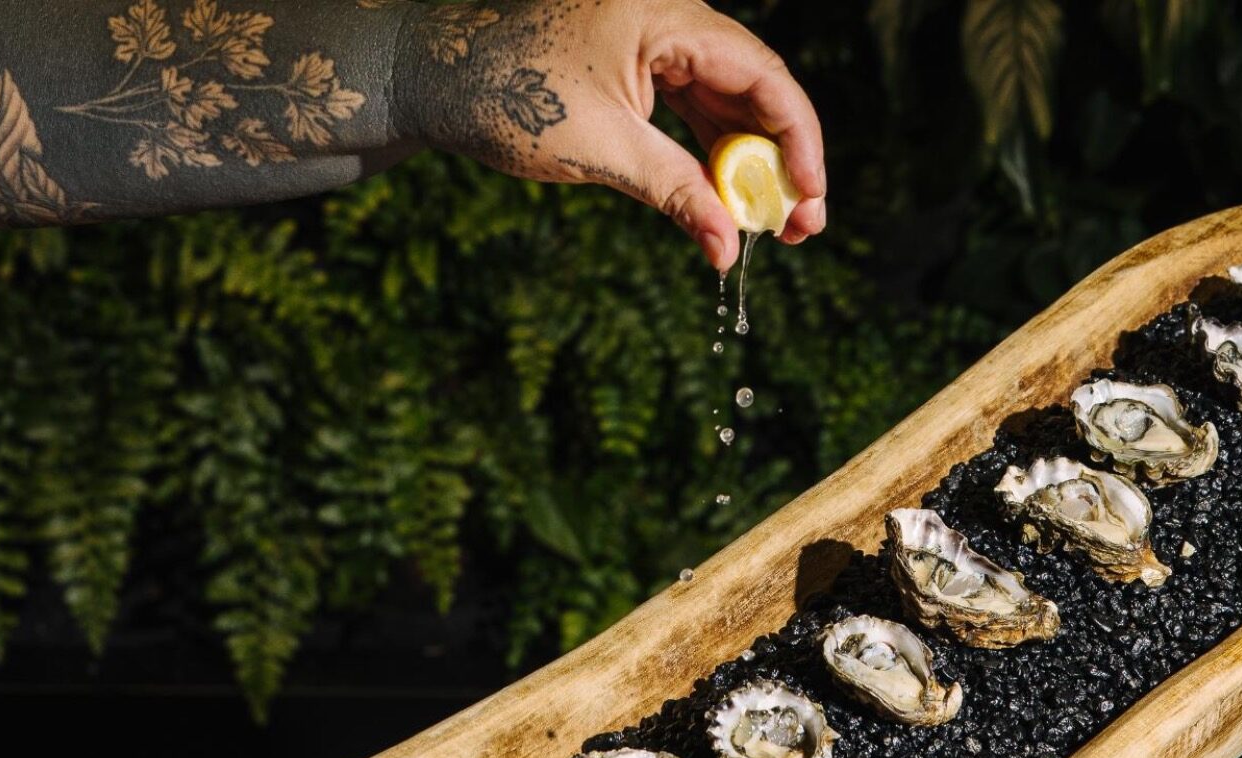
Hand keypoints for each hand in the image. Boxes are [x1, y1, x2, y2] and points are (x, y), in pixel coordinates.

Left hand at [397, 0, 825, 271]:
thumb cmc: (505, 96)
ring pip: (728, 103)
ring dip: (751, 164)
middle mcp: (669, 18)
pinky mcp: (638, 66)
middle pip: (756, 89)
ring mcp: (654, 41)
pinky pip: (694, 108)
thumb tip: (729, 251)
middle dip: (782, 161)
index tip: (810, 199)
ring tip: (770, 226)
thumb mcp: (599, 150)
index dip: (799, 141)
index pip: (763, 75)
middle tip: (801, 228)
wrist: (431, 76)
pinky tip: (727, 201)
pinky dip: (712, 155)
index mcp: (664, 16)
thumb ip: (675, 193)